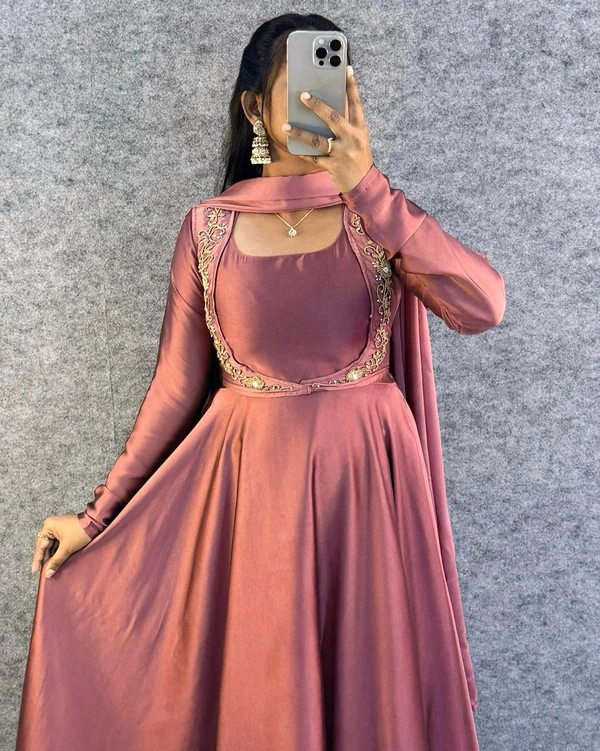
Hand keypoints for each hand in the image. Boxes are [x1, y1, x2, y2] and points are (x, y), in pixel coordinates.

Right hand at [31, 513, 92, 577]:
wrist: (95, 522)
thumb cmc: (80, 532)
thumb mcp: (67, 548)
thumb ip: (56, 561)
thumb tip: (48, 573)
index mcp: (48, 526)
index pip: (40, 546)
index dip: (37, 560)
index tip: (34, 571)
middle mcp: (51, 525)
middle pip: (44, 545)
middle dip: (44, 558)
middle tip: (42, 571)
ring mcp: (57, 526)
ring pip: (51, 544)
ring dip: (51, 555)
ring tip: (49, 567)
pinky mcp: (64, 529)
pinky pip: (57, 541)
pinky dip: (56, 550)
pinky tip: (56, 559)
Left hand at [282, 64, 373, 193]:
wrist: (364, 184)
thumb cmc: (358, 158)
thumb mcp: (358, 138)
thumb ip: (346, 123)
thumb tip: (325, 108)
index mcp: (360, 129)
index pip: (356, 103)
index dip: (351, 85)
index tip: (346, 68)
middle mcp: (352, 138)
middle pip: (333, 118)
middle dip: (317, 106)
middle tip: (303, 95)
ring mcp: (342, 153)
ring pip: (318, 140)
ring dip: (300, 132)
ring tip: (286, 125)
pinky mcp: (333, 166)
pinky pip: (313, 157)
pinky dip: (302, 152)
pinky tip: (292, 146)